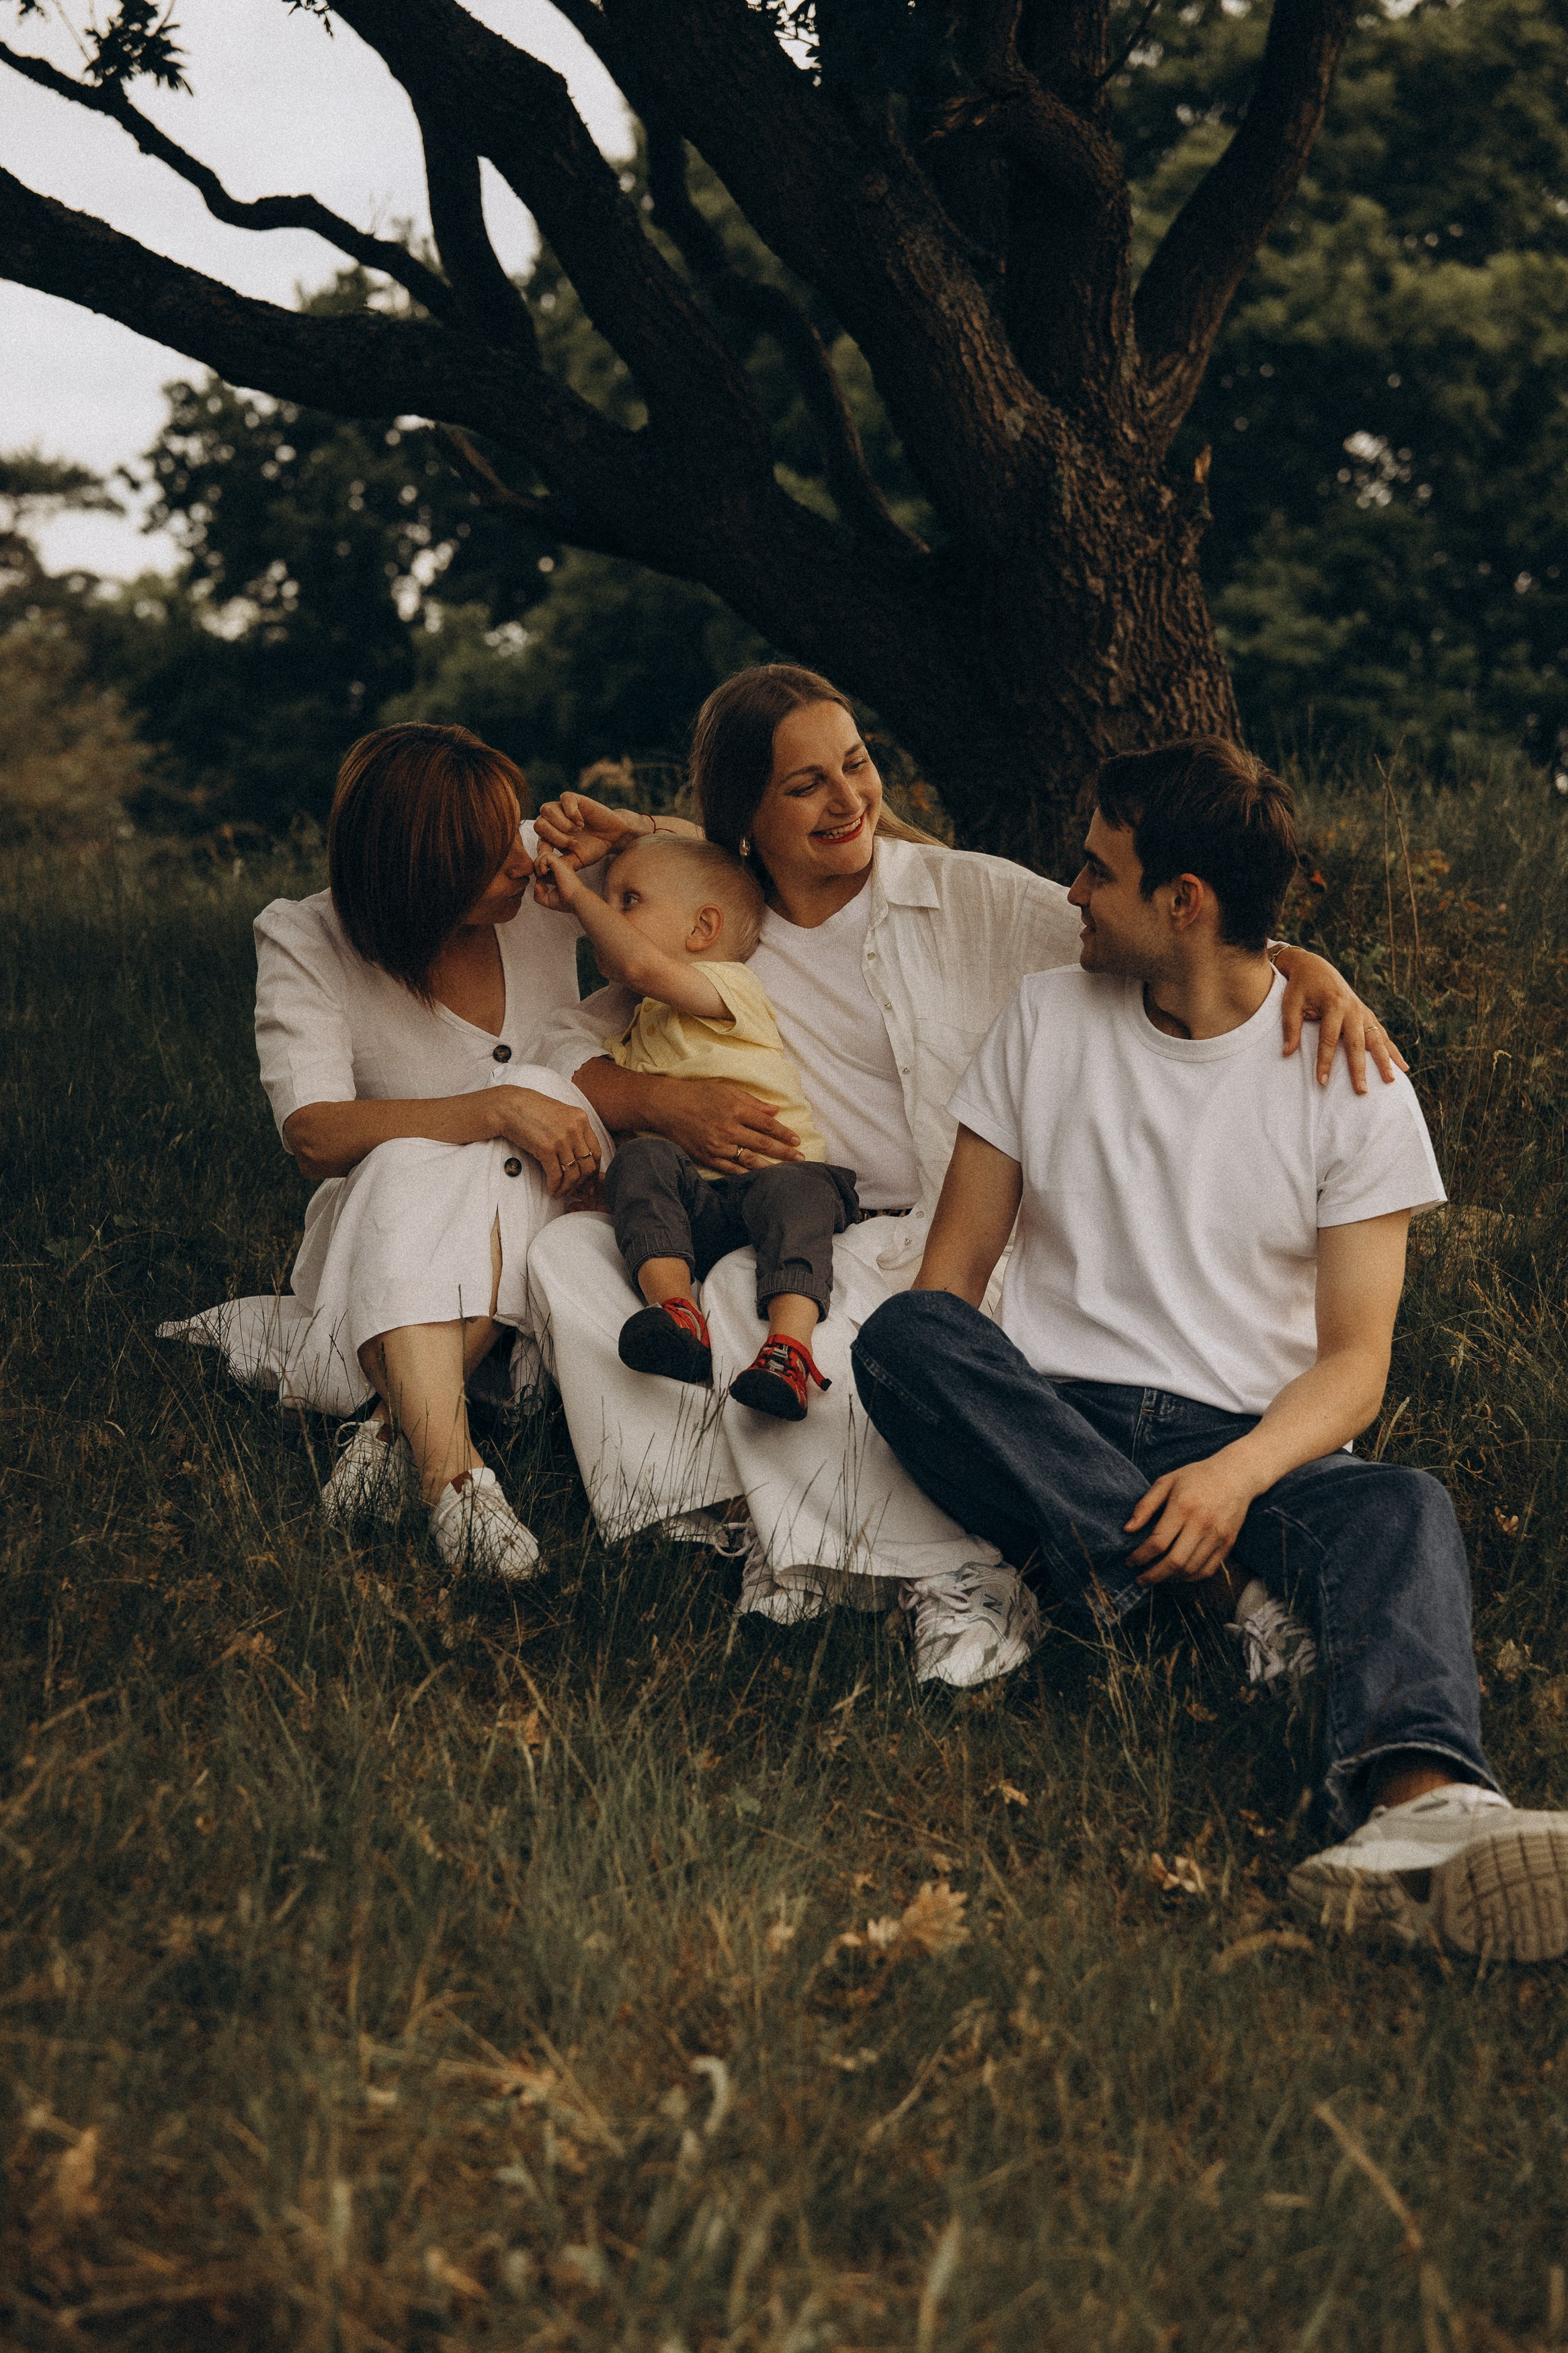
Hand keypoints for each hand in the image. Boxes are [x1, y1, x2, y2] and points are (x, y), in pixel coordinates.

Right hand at [492, 1086, 602, 1196]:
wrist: (507, 1106)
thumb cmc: (531, 1110)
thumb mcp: (560, 1114)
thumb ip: (574, 1129)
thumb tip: (581, 1154)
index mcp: (581, 1119)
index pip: (596, 1151)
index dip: (594, 1171)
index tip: (588, 1181)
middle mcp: (575, 1128)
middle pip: (588, 1165)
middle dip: (582, 1183)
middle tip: (574, 1190)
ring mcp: (561, 1138)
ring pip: (573, 1174)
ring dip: (567, 1188)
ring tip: (560, 1191)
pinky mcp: (546, 1148)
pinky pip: (556, 1175)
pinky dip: (554, 1186)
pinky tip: (550, 1189)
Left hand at [531, 844, 588, 912]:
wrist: (575, 900)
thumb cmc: (567, 901)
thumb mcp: (547, 900)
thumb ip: (538, 894)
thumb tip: (536, 884)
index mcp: (559, 874)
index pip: (544, 867)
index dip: (538, 875)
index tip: (541, 887)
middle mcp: (560, 867)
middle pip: (542, 859)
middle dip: (536, 868)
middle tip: (540, 879)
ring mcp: (560, 864)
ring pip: (543, 855)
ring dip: (537, 865)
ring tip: (541, 875)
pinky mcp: (559, 862)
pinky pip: (545, 856)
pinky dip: (541, 864)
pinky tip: (544, 873)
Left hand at [532, 790, 647, 871]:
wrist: (613, 836)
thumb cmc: (593, 848)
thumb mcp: (576, 861)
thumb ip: (560, 865)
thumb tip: (543, 875)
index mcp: (549, 837)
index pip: (538, 842)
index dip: (545, 852)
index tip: (557, 860)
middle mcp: (552, 821)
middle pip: (538, 825)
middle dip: (556, 837)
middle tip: (574, 843)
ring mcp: (561, 808)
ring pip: (546, 810)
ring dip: (562, 824)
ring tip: (578, 831)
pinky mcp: (574, 799)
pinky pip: (564, 798)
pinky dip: (572, 812)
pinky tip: (582, 822)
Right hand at [654, 1079, 803, 1169]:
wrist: (667, 1106)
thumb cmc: (698, 1094)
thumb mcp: (726, 1090)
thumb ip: (752, 1102)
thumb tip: (775, 1111)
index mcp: (735, 1109)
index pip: (766, 1124)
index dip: (784, 1133)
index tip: (797, 1140)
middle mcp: (728, 1129)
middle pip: (762, 1143)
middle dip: (784, 1152)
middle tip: (801, 1158)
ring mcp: (717, 1145)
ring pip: (749, 1160)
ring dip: (769, 1166)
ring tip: (784, 1172)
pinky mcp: (707, 1157)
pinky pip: (731, 1169)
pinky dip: (746, 1174)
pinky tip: (758, 1178)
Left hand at [1125, 1449, 1261, 1583]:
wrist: (1235, 1475)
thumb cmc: (1196, 1477)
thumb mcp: (1166, 1482)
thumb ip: (1145, 1506)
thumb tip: (1128, 1529)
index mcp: (1183, 1507)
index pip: (1158, 1542)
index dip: (1140, 1556)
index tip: (1129, 1562)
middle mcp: (1201, 1524)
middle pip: (1174, 1562)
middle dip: (1153, 1576)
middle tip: (1140, 1580)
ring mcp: (1217, 1536)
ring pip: (1191, 1570)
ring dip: (1170, 1579)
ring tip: (1157, 1577)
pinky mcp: (1228, 1543)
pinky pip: (1208, 1570)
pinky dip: (1190, 1578)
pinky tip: (1178, 1575)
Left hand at [1275, 947, 1407, 1093]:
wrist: (1315, 967)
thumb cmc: (1300, 987)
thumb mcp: (1290, 1004)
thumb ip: (1290, 1027)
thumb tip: (1287, 1053)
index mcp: (1333, 1005)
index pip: (1329, 1039)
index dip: (1325, 1061)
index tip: (1322, 1082)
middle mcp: (1353, 1009)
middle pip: (1357, 1043)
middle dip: (1360, 1068)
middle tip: (1362, 1091)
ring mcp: (1363, 1012)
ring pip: (1377, 1039)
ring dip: (1385, 1061)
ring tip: (1391, 1081)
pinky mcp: (1367, 1014)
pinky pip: (1383, 1034)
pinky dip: (1393, 1051)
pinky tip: (1403, 1067)